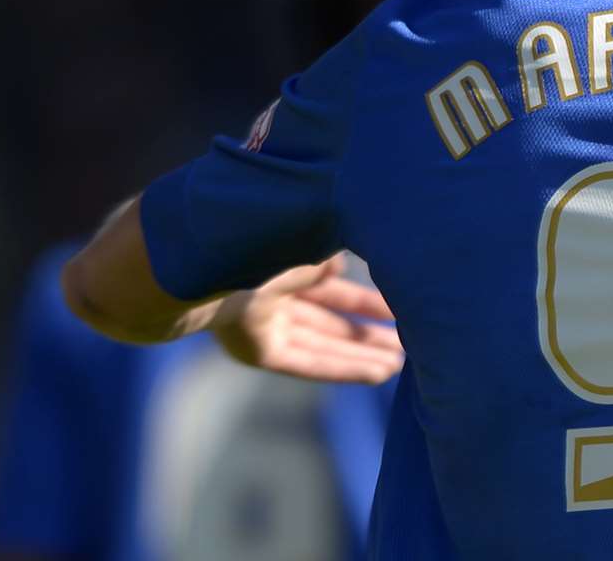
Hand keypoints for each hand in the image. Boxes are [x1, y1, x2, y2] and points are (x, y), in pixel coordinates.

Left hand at [210, 253, 404, 383]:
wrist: (207, 257)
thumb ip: (327, 259)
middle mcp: (272, 296)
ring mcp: (264, 325)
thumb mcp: (306, 241)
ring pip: (322, 344)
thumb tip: (340, 266)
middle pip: (327, 320)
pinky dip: (343, 368)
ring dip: (360, 355)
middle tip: (405, 342)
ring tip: (398, 365)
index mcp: (280, 264)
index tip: (397, 308)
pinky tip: (376, 374)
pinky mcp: (258, 351)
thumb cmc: (255, 237)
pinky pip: (307, 362)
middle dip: (365, 333)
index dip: (362, 300)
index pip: (329, 286)